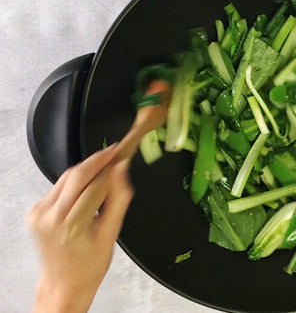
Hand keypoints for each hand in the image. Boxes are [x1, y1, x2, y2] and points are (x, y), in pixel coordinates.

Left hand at [27, 145, 132, 312]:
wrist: (64, 283)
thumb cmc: (90, 264)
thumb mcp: (112, 233)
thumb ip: (118, 199)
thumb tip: (121, 170)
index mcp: (72, 225)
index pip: (95, 185)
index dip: (109, 166)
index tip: (121, 153)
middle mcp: (50, 217)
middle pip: (76, 176)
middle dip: (96, 161)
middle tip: (113, 151)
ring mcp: (38, 214)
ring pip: (66, 178)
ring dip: (85, 170)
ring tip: (104, 168)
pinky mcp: (34, 212)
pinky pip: (57, 187)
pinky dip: (74, 183)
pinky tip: (86, 188)